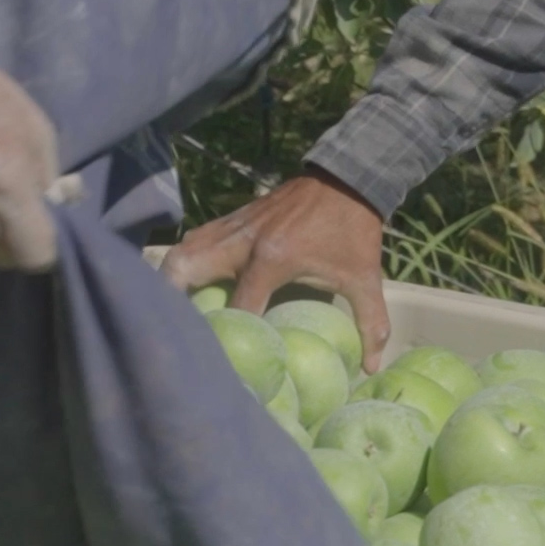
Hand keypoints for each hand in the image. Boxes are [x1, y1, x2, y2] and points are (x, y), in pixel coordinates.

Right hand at [161, 168, 391, 369]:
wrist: (347, 178)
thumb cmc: (353, 231)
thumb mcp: (364, 278)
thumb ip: (370, 323)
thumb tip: (371, 367)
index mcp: (273, 259)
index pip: (238, 307)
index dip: (231, 337)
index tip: (228, 361)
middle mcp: (242, 241)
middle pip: (184, 268)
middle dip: (173, 300)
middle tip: (176, 329)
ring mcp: (234, 225)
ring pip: (184, 249)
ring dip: (174, 277)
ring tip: (175, 308)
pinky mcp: (234, 217)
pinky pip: (197, 239)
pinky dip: (188, 260)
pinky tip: (192, 282)